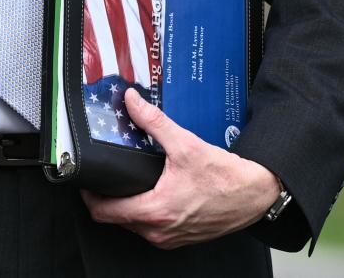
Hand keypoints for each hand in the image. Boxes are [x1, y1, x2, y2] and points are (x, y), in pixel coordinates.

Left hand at [81, 88, 280, 249]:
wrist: (255, 195)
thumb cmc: (226, 178)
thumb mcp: (185, 144)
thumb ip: (154, 122)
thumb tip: (133, 103)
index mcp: (155, 211)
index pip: (104, 212)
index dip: (90, 196)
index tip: (88, 182)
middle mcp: (159, 231)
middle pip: (115, 220)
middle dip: (107, 199)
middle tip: (109, 179)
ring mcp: (169, 239)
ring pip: (133, 226)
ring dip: (127, 207)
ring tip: (131, 184)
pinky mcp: (180, 239)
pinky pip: (151, 230)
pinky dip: (146, 215)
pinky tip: (154, 195)